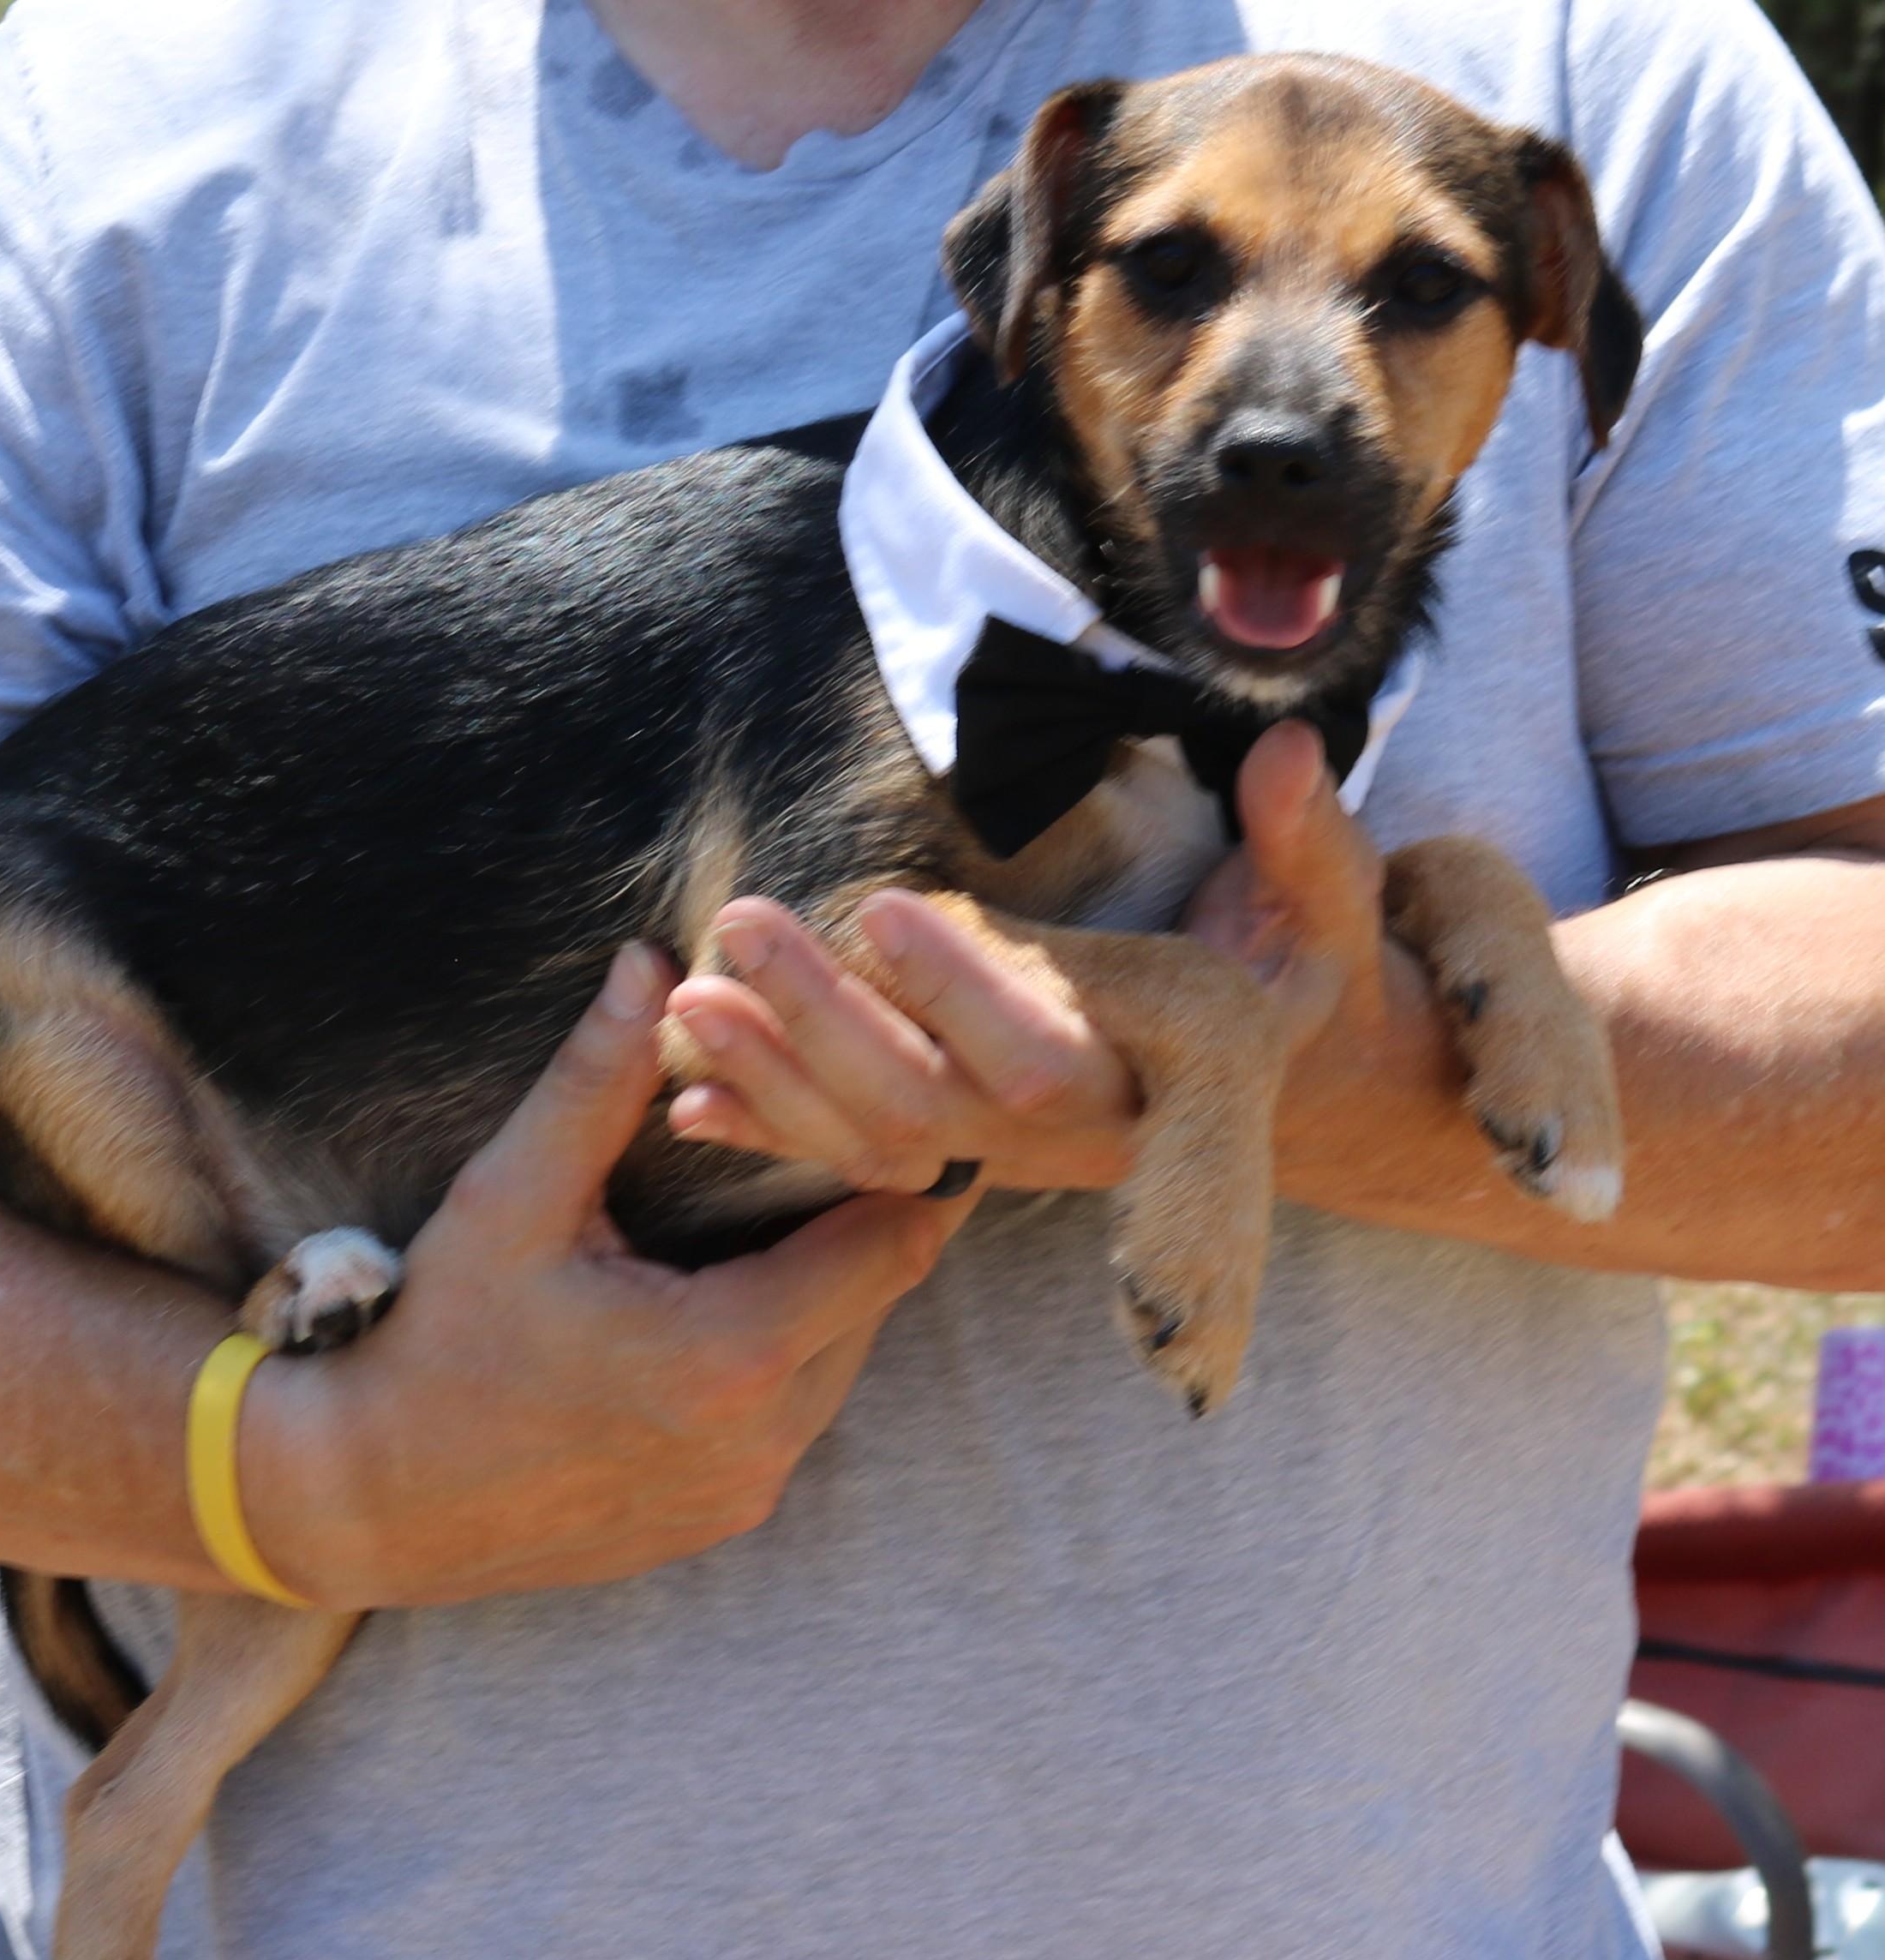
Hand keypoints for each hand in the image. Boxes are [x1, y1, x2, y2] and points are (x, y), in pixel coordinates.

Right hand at [251, 945, 977, 1607]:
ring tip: (769, 1215)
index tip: (887, 1105)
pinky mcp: (722, 1519)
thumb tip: (651, 963)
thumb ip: (594, 1082)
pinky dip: (781, 1358)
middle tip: (827, 1141)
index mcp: (729, 1352)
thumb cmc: (434, 1343)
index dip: (903, 1168)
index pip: (895, 1243)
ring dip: (821, 1290)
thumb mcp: (509, 1200)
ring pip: (841, 1361)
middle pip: (880, 1299)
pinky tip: (717, 1304)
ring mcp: (746, 1491)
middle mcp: (763, 1438)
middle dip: (860, 1219)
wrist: (368, 1505)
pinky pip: (794, 1419)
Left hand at [654, 722, 1388, 1196]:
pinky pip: (861, 1161)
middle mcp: (1079, 1131)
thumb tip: (1285, 747)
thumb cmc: (1298, 976)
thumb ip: (1304, 842)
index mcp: (1164, 1075)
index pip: (1050, 1050)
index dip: (964, 990)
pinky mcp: (974, 1154)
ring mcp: (1016, 1155)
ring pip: (880, 1140)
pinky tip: (685, 1097)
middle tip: (736, 927)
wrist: (1288, 1084)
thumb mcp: (1325, 909)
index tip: (880, 904)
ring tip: (685, 1002)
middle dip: (825, 1022)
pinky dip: (774, 1130)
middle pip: (933, 1102)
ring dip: (775, 1078)